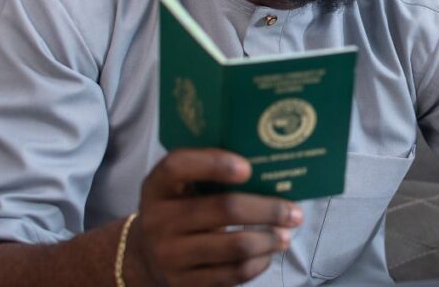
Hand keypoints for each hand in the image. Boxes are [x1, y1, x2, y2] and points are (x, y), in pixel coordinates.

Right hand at [132, 148, 303, 285]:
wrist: (144, 256)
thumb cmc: (178, 209)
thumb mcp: (179, 187)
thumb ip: (208, 172)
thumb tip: (268, 165)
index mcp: (157, 187)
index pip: (178, 166)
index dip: (214, 163)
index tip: (248, 168)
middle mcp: (158, 221)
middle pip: (225, 209)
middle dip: (268, 210)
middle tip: (293, 211)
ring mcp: (170, 256)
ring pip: (236, 246)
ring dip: (269, 239)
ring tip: (286, 234)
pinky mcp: (184, 283)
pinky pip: (233, 274)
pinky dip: (259, 263)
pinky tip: (267, 253)